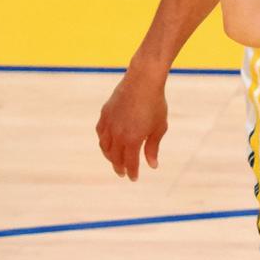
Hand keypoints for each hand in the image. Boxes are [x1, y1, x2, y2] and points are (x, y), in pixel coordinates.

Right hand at [96, 64, 168, 180]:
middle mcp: (117, 134)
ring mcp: (109, 124)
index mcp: (132, 139)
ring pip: (105, 146)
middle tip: (123, 172)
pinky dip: (103, 141)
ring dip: (110, 156)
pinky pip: (101, 133)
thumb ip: (153, 147)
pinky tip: (108, 143)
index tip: (133, 178)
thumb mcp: (159, 127)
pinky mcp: (105, 114)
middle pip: (115, 157)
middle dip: (119, 166)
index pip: (130, 162)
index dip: (132, 172)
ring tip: (115, 160)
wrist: (143, 81)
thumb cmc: (155, 104)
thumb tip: (152, 165)